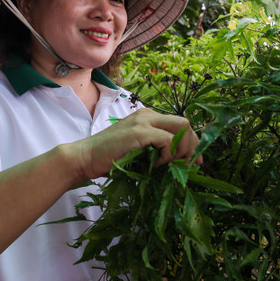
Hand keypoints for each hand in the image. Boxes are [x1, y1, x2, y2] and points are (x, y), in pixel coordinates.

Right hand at [71, 108, 201, 181]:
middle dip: (192, 146)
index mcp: (148, 117)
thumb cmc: (110, 159)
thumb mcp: (139, 150)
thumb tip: (183, 161)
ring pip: (181, 129)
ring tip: (168, 165)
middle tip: (188, 165)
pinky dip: (167, 156)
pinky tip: (154, 164)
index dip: (192, 142)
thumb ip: (157, 149)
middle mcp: (147, 115)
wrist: (84, 158)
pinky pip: (168, 141)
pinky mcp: (139, 132)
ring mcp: (143, 121)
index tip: (194, 161)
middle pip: (185, 123)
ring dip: (181, 151)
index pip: (180, 124)